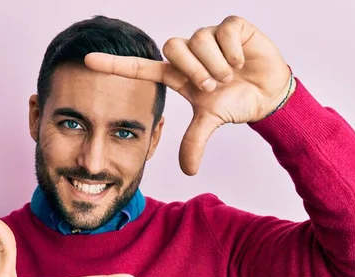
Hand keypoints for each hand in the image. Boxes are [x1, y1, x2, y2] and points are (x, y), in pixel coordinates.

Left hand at [84, 15, 294, 175]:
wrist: (267, 94)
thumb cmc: (234, 103)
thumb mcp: (211, 122)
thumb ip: (195, 141)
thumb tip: (188, 170)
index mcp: (177, 74)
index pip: (141, 67)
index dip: (115, 65)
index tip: (87, 61)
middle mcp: (189, 53)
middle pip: (173, 48)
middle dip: (194, 70)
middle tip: (211, 86)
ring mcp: (209, 37)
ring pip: (199, 41)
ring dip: (216, 64)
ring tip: (229, 75)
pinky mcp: (232, 27)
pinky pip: (224, 31)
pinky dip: (233, 51)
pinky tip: (241, 61)